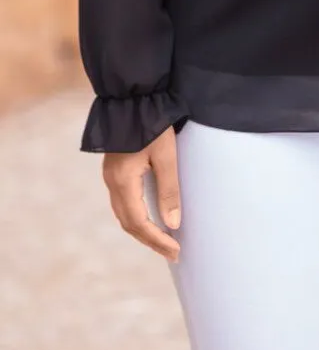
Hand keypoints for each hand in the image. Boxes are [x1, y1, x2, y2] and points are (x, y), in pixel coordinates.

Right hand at [102, 125, 181, 262]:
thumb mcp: (166, 156)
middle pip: (129, 222)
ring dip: (143, 229)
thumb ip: (169, 190)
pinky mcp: (115, 169)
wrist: (132, 97)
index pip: (139, 223)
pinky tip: (151, 215)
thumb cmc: (152, 124)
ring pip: (124, 213)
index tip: (176, 251)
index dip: (157, 240)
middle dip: (150, 239)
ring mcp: (111, 176)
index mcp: (123, 182)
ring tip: (164, 239)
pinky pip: (123, 201)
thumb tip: (173, 224)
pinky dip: (137, 215)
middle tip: (172, 251)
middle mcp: (112, 183)